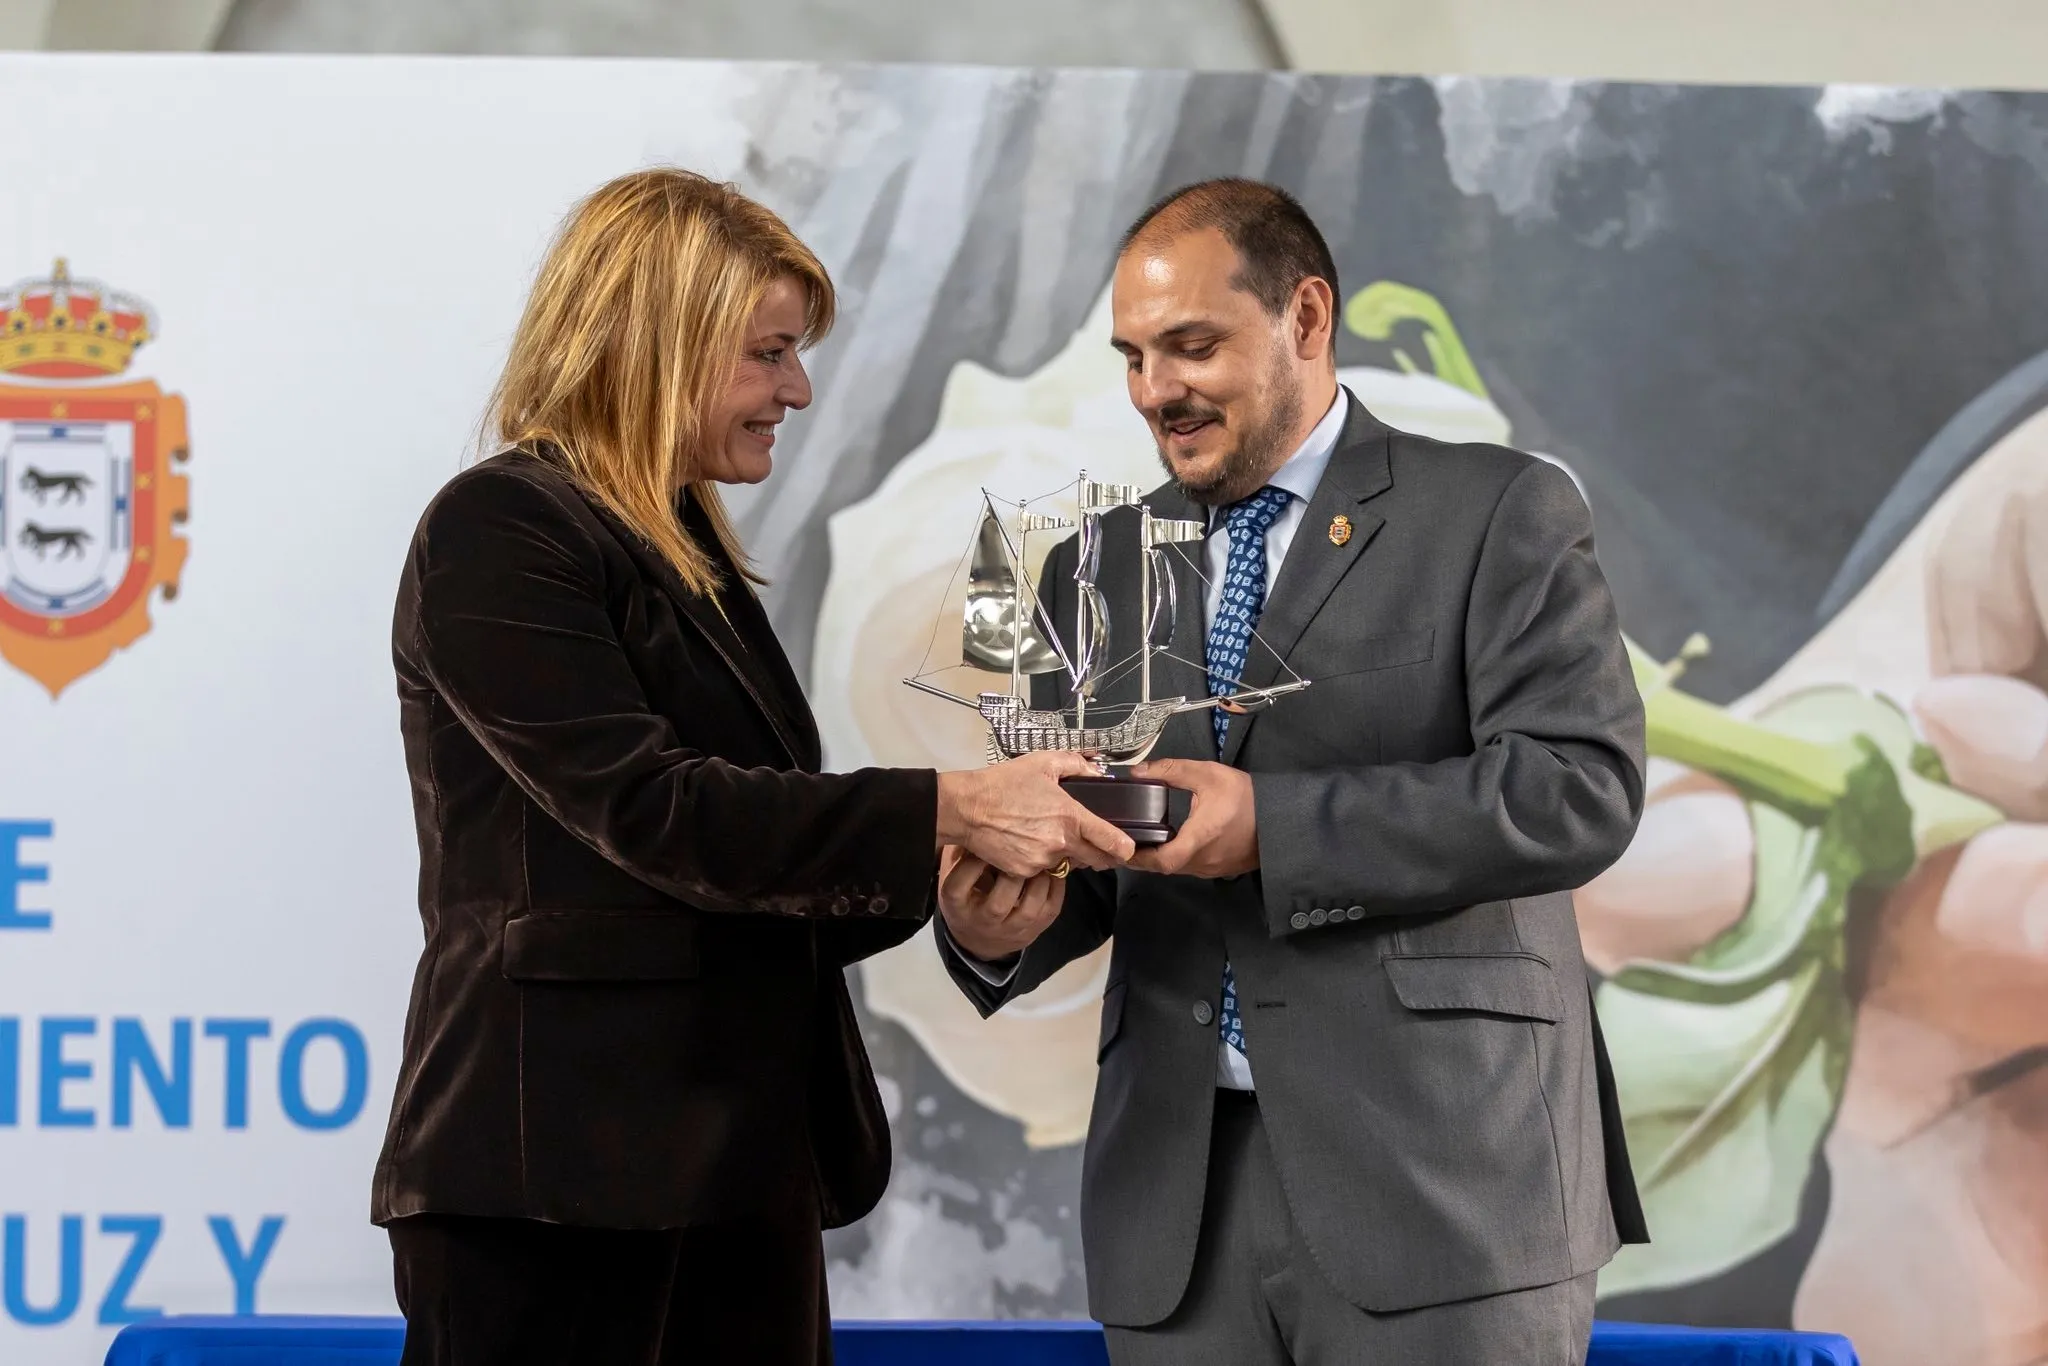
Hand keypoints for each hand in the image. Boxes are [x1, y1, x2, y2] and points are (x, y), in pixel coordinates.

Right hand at [935, 750, 1135, 877]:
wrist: (967, 808)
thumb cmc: (1003, 783)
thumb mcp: (1043, 763)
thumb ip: (1076, 765)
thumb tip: (1097, 773)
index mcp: (1071, 817)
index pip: (1111, 841)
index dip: (1125, 848)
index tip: (1129, 849)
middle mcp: (1060, 844)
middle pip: (1096, 860)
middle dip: (1101, 855)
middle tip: (1098, 845)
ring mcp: (1042, 860)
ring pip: (1067, 863)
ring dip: (1067, 854)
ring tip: (1050, 835)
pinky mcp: (1025, 871)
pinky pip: (1043, 869)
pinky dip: (1042, 859)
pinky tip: (1029, 842)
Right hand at [937, 846, 1067, 960]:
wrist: (981, 937)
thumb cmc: (968, 893)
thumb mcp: (955, 873)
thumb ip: (963, 849)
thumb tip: (974, 818)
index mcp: (956, 905)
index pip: (960, 883)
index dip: (974, 859)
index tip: (985, 838)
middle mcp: (983, 921)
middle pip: (998, 902)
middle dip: (1012, 871)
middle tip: (1022, 845)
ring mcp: (1011, 929)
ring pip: (1028, 907)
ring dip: (1039, 878)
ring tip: (1042, 856)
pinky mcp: (1035, 930)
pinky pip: (1051, 908)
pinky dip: (1057, 885)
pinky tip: (1055, 867)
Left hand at [1125, 758, 1258, 877]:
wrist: (1281, 816)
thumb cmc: (1245, 796)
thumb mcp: (1207, 775)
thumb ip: (1171, 770)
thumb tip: (1138, 772)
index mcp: (1198, 840)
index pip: (1162, 861)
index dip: (1139, 858)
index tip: (1122, 846)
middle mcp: (1204, 861)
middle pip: (1165, 867)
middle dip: (1143, 858)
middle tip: (1125, 842)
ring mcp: (1213, 869)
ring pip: (1178, 869)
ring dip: (1160, 859)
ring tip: (1142, 842)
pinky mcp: (1221, 869)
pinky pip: (1192, 867)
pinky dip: (1176, 858)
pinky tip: (1169, 844)